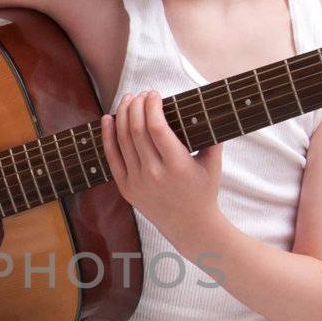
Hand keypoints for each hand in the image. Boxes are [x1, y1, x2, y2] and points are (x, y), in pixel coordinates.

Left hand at [101, 91, 223, 247]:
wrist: (190, 226)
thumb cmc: (204, 190)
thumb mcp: (213, 163)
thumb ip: (212, 135)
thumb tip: (208, 105)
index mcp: (177, 165)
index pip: (156, 128)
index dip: (152, 106)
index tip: (154, 94)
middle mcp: (154, 174)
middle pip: (136, 130)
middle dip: (136, 106)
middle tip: (140, 94)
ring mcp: (137, 182)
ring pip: (123, 140)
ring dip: (123, 115)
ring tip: (128, 100)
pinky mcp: (126, 189)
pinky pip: (112, 157)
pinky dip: (108, 136)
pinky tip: (109, 119)